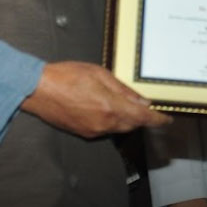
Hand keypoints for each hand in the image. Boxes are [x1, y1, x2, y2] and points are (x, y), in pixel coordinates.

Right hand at [21, 61, 169, 137]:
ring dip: (127, 120)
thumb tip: (142, 101)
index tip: (167, 119)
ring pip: (119, 128)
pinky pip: (105, 130)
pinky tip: (107, 109)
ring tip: (127, 105)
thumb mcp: (100, 74)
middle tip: (148, 109)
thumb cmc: (67, 76)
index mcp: (111, 107)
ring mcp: (93, 131)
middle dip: (142, 118)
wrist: (38, 90)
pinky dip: (112, 121)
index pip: (143, 118)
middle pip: (132, 125)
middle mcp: (104, 124)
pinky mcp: (83, 133)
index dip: (158, 120)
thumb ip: (123, 90)